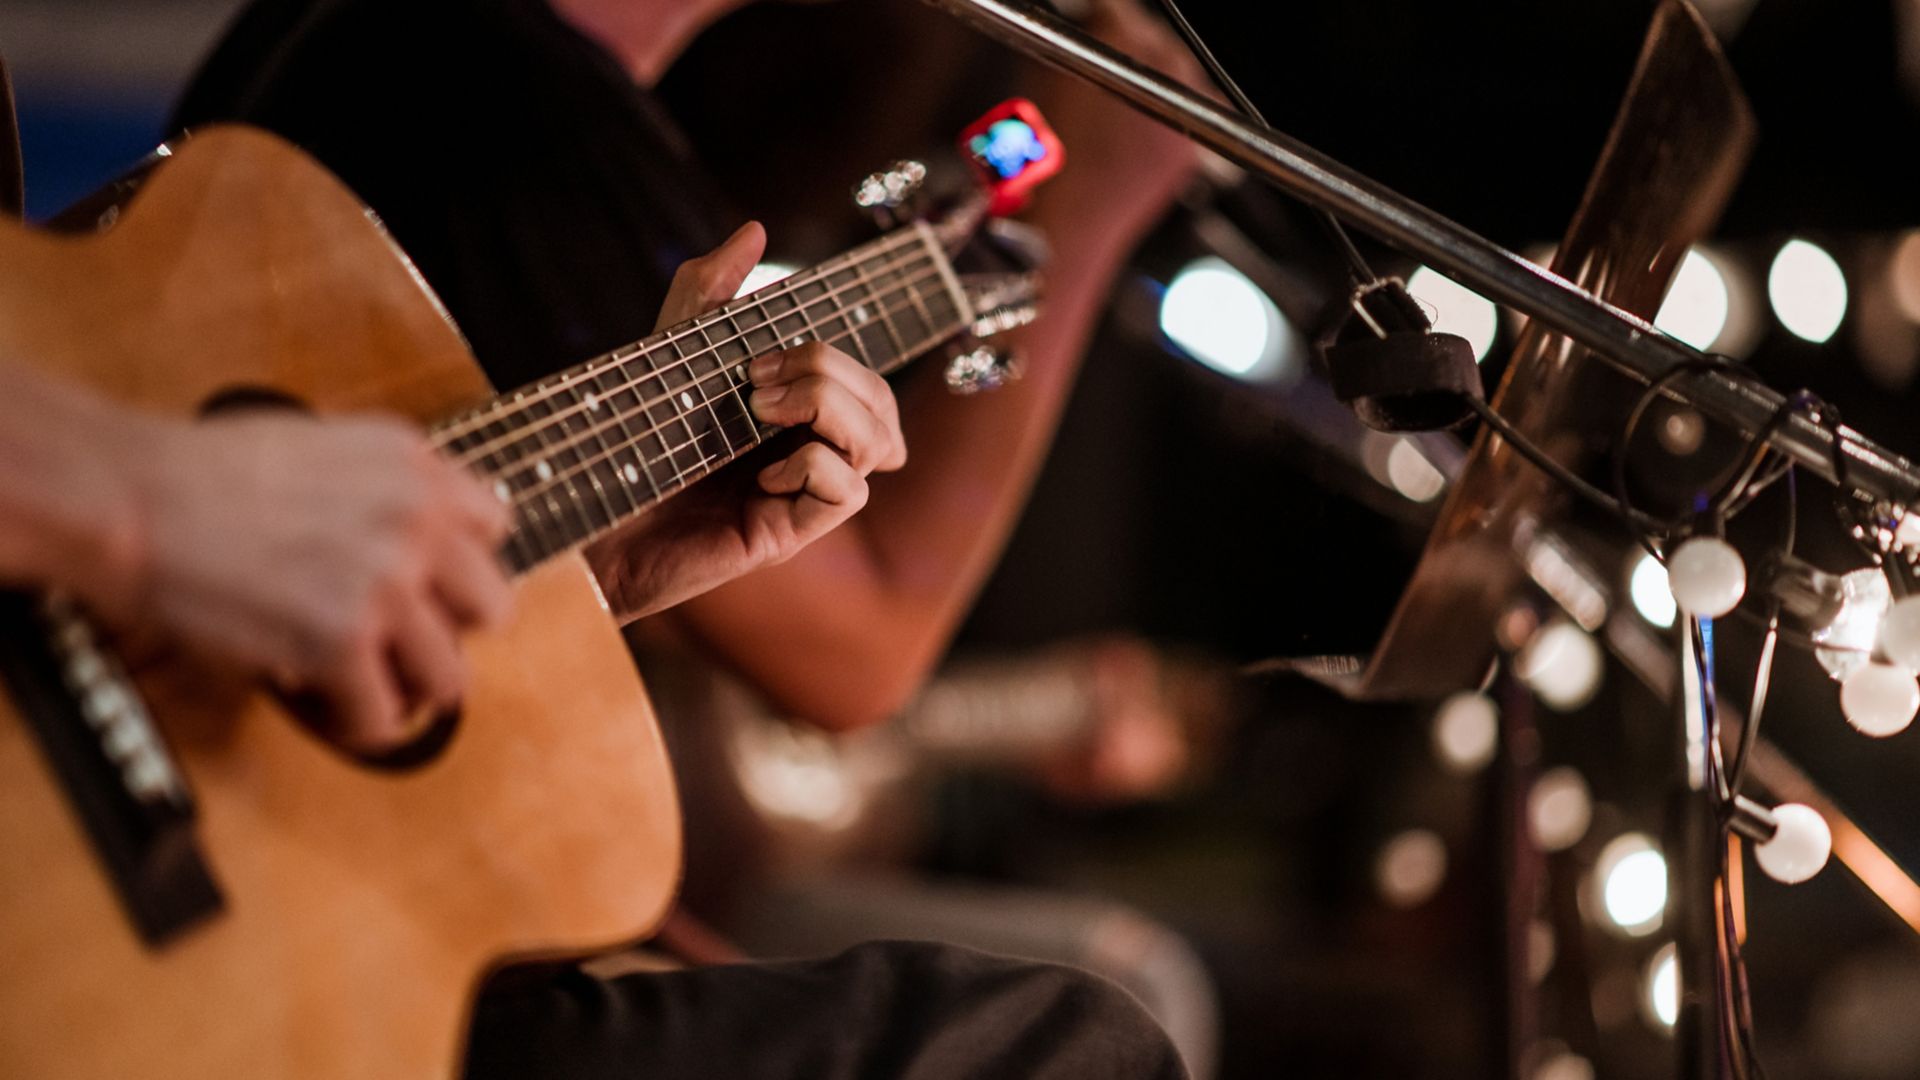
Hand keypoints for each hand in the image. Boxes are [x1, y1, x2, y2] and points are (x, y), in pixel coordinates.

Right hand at [88, 412, 511, 753]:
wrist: (133, 498)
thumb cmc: (203, 475)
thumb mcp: (327, 446)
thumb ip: (388, 489)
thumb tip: (424, 546)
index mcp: (415, 465)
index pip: (494, 529)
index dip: (455, 566)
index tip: (427, 586)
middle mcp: (416, 520)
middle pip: (492, 608)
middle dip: (446, 630)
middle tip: (399, 639)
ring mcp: (386, 582)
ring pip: (451, 676)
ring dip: (407, 688)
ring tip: (366, 683)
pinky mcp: (343, 640)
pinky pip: (385, 715)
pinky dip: (360, 726)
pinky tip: (333, 709)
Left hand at [586, 222, 907, 619]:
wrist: (586, 506)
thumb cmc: (628, 435)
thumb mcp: (671, 346)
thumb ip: (711, 288)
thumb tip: (755, 229)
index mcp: (793, 417)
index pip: (866, 382)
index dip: (836, 357)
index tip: (761, 356)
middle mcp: (807, 454)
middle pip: (880, 404)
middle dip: (831, 372)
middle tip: (755, 380)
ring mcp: (802, 495)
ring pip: (879, 443)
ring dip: (829, 408)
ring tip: (760, 412)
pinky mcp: (788, 533)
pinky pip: (849, 491)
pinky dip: (814, 466)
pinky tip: (763, 475)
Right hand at [1026, 0, 1206, 243]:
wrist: (1068, 216)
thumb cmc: (1045, 156)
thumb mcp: (1045, 77)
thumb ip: (1075, 40)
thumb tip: (1089, 28)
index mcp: (1121, 35)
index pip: (1118, 9)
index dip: (1102, 19)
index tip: (1095, 26)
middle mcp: (1163, 62)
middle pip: (1154, 37)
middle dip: (1133, 48)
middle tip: (1109, 69)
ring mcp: (1187, 103)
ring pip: (1178, 72)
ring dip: (1157, 78)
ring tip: (1125, 105)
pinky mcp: (1197, 140)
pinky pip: (1195, 112)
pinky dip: (1176, 113)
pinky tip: (1146, 128)